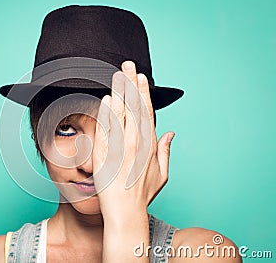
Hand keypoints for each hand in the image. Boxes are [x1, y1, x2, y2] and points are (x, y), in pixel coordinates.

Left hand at [93, 61, 174, 219]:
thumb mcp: (162, 174)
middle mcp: (137, 144)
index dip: (143, 93)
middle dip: (130, 84)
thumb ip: (166, 151)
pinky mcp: (105, 155)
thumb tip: (172, 133)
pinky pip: (106, 131)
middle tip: (126, 65)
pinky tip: (105, 100)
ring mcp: (121, 149)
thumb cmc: (142, 194)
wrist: (125, 212)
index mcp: (150, 146)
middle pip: (134, 108)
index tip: (140, 77)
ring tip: (115, 75)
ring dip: (118, 93)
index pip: (147, 113)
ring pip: (120, 115)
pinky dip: (106, 115)